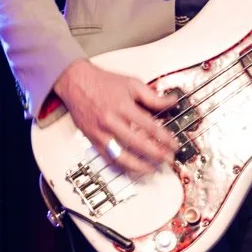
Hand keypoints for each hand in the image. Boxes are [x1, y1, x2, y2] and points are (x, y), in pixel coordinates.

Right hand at [53, 59, 177, 175]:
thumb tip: (171, 102)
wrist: (77, 83)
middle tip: (168, 159)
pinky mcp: (93, 140)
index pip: (150, 127)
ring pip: (122, 157)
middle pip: (138, 144)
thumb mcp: (132, 84)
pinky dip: (122, 166)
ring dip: (139, 167)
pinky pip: (108, 158)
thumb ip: (153, 96)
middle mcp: (112, 122)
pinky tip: (132, 168)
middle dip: (156, 155)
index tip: (174, 144)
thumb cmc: (103, 82)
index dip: (165, 138)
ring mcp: (101, 133)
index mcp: (124, 107)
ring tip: (152, 169)